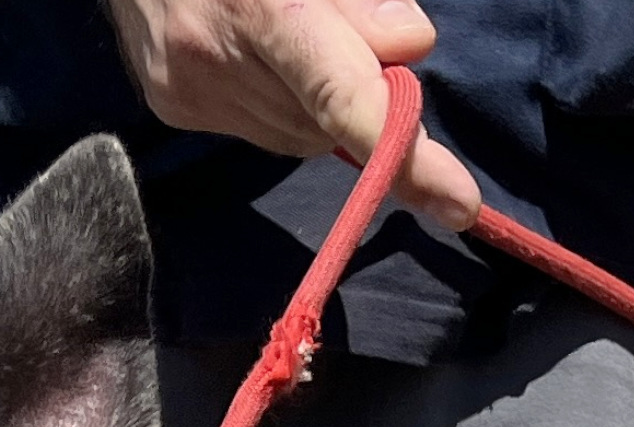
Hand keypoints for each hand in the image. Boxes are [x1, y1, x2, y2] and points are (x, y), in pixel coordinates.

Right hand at [102, 0, 482, 229]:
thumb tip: (410, 44)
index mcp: (254, 8)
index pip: (342, 101)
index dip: (405, 156)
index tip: (458, 201)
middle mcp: (212, 60)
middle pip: (325, 127)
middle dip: (363, 105)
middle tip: (375, 56)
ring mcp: (188, 93)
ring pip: (295, 138)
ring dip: (322, 107)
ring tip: (305, 46)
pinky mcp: (174, 105)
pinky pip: (259, 129)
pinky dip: (284, 104)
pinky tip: (267, 58)